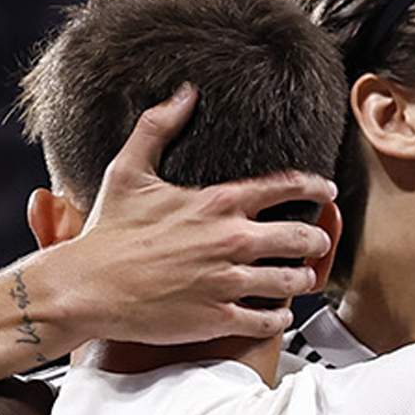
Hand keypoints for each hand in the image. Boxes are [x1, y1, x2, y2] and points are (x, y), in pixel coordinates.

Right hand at [50, 84, 338, 344]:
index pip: (285, 187)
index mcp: (217, 203)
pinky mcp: (218, 318)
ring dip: (303, 280)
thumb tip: (184, 93)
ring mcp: (227, 282)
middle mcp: (230, 241)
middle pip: (300, 237)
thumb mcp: (128, 170)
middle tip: (318, 242)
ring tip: (302, 278)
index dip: (315, 187)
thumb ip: (158, 127)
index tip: (328, 190)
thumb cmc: (108, 231)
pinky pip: (269, 321)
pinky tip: (278, 315)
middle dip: (317, 240)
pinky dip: (279, 319)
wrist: (86, 287)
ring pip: (292, 281)